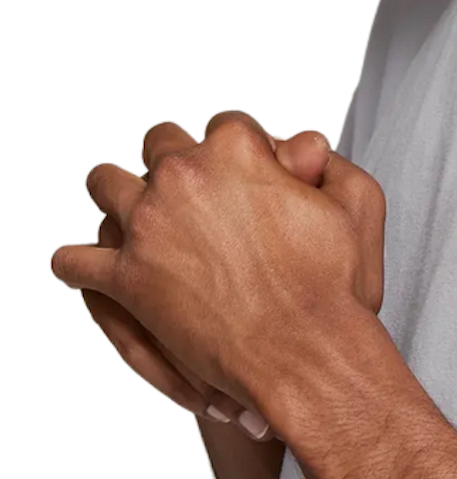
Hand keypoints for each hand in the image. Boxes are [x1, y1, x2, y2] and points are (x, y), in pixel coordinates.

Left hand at [52, 110, 385, 433]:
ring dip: (118, 197)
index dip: (236, 153)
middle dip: (176, 166)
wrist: (305, 353)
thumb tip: (304, 146)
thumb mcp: (358, 203)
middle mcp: (183, 175)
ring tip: (136, 221)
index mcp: (237, 150)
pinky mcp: (124, 277)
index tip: (245, 179)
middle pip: (159, 145)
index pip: (223, 126)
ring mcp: (147, 224)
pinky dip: (80, 265)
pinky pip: (76, 261)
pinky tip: (95, 271)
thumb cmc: (336, 286)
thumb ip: (330, 162)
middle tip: (194, 201)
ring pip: (105, 184)